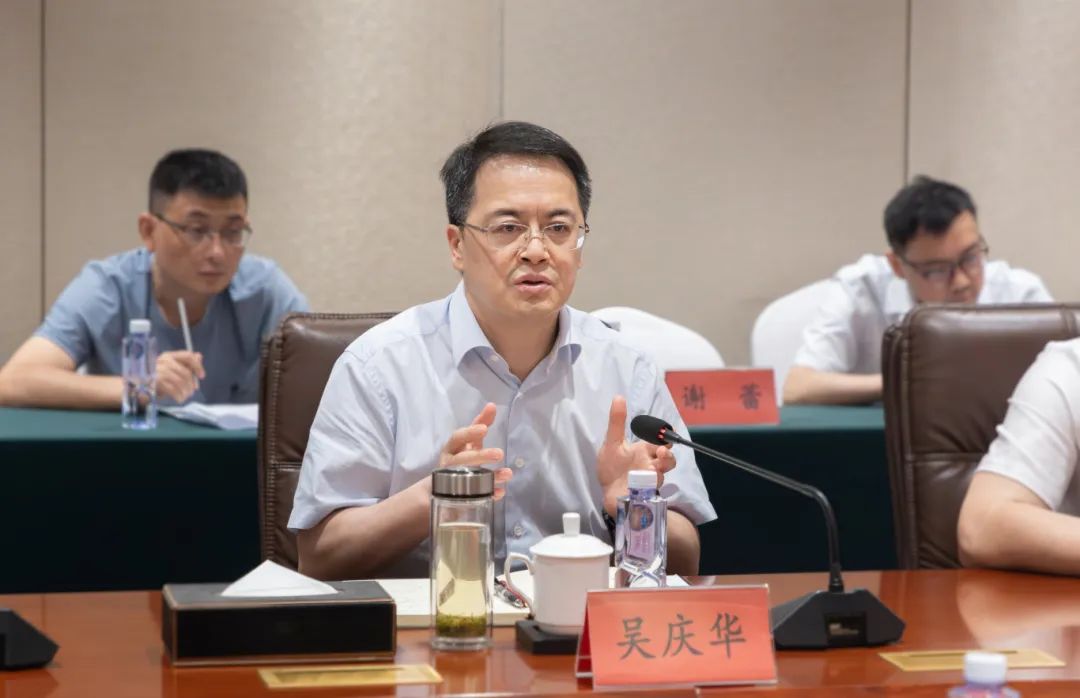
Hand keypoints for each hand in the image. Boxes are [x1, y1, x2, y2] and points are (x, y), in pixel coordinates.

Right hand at [156, 350, 204, 402]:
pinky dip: (179, 395)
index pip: (188, 356)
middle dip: (191, 384)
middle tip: (192, 391)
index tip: (202, 376)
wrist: (139, 386)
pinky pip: (172, 389)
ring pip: (180, 381)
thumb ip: (185, 364)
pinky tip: (180, 399)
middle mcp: (164, 361)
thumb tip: (199, 356)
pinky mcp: (155, 382)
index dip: (197, 366)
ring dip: (186, 391)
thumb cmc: (158, 377)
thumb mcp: (172, 369)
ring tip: (186, 395)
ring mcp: (158, 371)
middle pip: (185, 372)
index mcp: (169, 356)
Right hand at [438, 403, 512, 500]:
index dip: (470, 432)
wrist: (443, 487)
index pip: (458, 437)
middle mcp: (450, 463)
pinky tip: (500, 492)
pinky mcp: (460, 496)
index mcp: (452, 448)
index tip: (485, 429)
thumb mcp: (470, 441)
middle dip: (480, 456)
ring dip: (489, 476)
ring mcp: (454, 481)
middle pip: (462, 459)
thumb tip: (492, 405)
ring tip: (508, 474)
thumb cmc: (461, 457)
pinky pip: (475, 496)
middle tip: (499, 453)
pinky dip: (488, 494)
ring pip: (469, 478)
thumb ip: (481, 424)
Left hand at [596, 395, 675, 515]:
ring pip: (664, 473)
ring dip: (662, 469)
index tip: (665, 432)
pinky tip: (642, 481)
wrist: (608, 492)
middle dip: (669, 454)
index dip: (665, 435)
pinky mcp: (645, 492)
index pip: (660, 440)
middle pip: (668, 457)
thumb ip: (617, 422)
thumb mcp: (611, 442)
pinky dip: (649, 484)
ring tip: (654, 468)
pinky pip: (653, 487)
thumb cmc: (611, 467)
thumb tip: (619, 397)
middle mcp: (650, 463)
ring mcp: (649, 478)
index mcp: (643, 449)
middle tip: (662, 451)